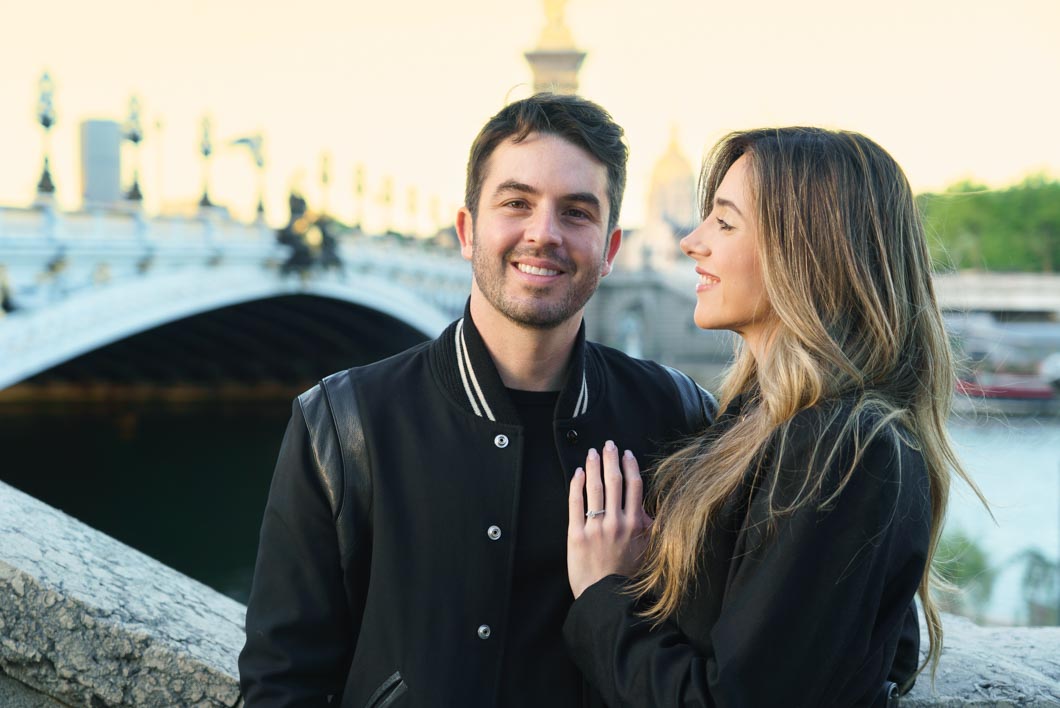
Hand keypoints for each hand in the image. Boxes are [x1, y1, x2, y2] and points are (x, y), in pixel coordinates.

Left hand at [567, 440, 652, 598]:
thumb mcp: (650, 552)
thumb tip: (649, 510)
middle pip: (614, 481)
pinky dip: (576, 485)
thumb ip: (651, 529)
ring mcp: (596, 527)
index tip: (627, 454)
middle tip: (608, 444)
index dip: (630, 466)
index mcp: (636, 524)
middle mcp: (617, 521)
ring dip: (594, 466)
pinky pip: (576, 503)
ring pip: (595, 487)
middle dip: (611, 458)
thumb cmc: (629, 578)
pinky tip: (577, 473)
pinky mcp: (576, 534)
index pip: (634, 486)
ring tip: (592, 452)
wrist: (607, 599)